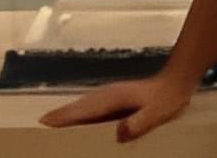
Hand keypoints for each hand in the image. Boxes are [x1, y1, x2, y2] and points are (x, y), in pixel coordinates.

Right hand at [39, 75, 193, 141]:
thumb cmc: (166, 99)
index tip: (44, 121)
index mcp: (112, 99)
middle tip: (40, 125)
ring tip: (52, 124)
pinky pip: (92, 108)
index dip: (63, 117)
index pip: (82, 110)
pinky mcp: (116, 100)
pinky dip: (80, 114)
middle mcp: (107, 95)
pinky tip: (79, 122)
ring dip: (68, 114)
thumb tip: (118, 134)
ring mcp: (111, 96)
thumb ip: (138, 124)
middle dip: (59, 115)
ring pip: (83, 106)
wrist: (176, 83)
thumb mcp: (155, 114)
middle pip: (77, 107)